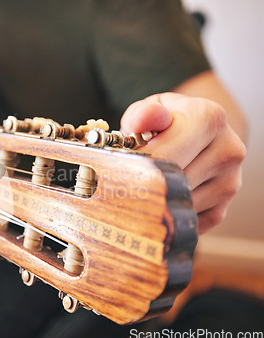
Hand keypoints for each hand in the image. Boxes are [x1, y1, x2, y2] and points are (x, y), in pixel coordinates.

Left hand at [121, 92, 245, 233]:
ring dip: (153, 202)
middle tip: (118, 182)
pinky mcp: (222, 209)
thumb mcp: (151, 109)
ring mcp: (229, 183)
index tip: (116, 170)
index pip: (165, 155)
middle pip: (170, 184)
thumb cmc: (166, 122)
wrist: (197, 134)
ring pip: (176, 206)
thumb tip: (142, 120)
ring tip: (140, 185)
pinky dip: (166, 215)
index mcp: (210, 119)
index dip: (135, 166)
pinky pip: (183, 222)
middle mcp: (228, 151)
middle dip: (140, 185)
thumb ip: (143, 113)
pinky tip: (159, 198)